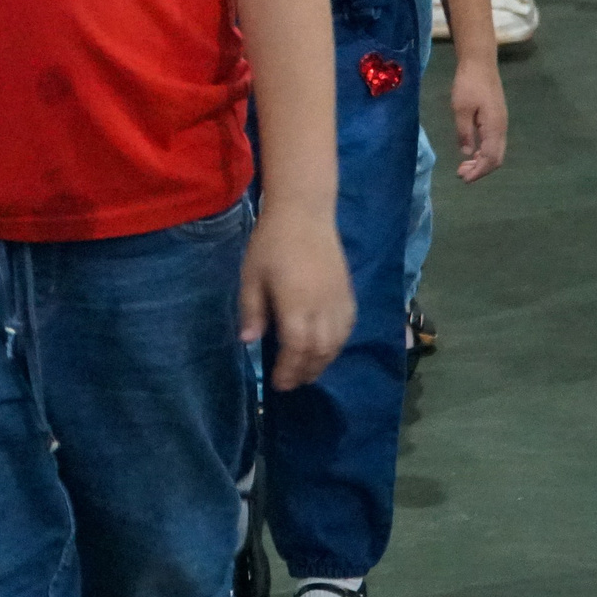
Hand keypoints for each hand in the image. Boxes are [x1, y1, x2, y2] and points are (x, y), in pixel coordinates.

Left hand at [237, 206, 352, 391]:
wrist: (304, 213)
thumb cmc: (271, 243)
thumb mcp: (251, 276)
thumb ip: (252, 310)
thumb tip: (248, 342)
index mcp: (296, 305)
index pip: (296, 349)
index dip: (288, 370)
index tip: (277, 383)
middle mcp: (322, 308)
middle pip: (319, 352)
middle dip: (305, 372)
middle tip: (290, 382)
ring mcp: (339, 301)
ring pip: (337, 343)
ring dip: (322, 362)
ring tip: (306, 371)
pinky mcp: (348, 293)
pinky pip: (348, 327)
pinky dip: (338, 344)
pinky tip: (326, 348)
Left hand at [448, 57, 508, 182]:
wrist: (480, 62)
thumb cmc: (468, 84)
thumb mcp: (460, 108)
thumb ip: (464, 132)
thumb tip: (467, 153)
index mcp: (494, 127)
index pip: (490, 158)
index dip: (478, 172)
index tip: (463, 178)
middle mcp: (501, 128)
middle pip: (496, 158)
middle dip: (480, 170)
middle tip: (461, 174)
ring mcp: (501, 123)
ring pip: (496, 151)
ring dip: (481, 161)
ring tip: (463, 166)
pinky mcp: (497, 118)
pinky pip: (493, 142)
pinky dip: (483, 151)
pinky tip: (471, 151)